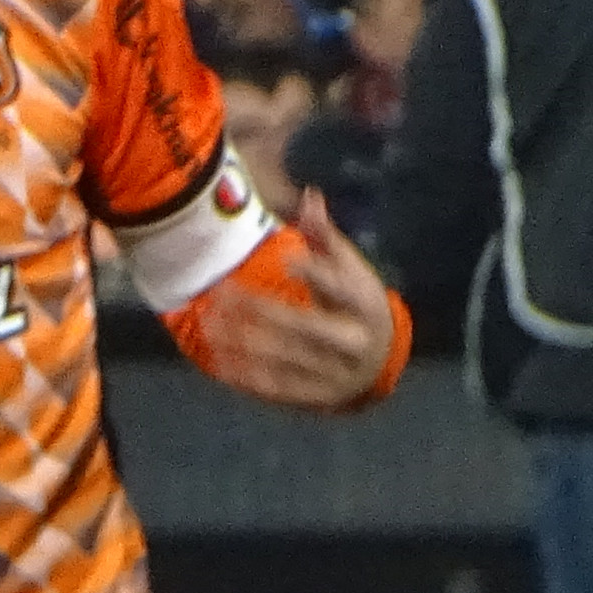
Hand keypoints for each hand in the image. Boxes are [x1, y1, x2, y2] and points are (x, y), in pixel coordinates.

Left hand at [196, 191, 400, 410]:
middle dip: (262, 310)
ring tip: (209, 324)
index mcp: (364, 303)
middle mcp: (355, 340)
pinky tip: (220, 361)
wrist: (383, 360)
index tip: (287, 260)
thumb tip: (310, 195)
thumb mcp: (351, 270)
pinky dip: (249, 377)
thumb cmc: (356, 303)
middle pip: (306, 326)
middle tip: (222, 292)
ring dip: (245, 343)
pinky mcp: (321, 396)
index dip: (316, 274)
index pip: (340, 287)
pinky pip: (282, 389)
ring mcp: (338, 372)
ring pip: (287, 358)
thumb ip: (326, 237)